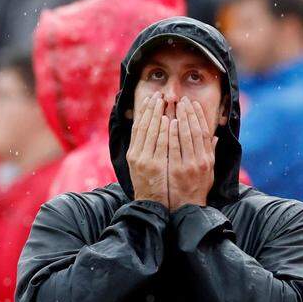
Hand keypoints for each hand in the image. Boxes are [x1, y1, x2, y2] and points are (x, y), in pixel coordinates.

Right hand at [126, 93, 170, 207]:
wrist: (152, 207)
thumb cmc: (152, 187)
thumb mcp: (144, 168)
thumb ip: (148, 150)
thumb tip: (155, 134)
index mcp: (133, 154)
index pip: (138, 127)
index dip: (144, 112)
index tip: (151, 99)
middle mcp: (136, 155)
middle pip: (143, 126)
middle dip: (151, 109)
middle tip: (158, 94)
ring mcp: (145, 161)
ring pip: (151, 132)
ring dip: (158, 115)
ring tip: (164, 102)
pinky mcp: (154, 167)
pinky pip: (161, 145)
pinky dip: (164, 131)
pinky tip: (169, 120)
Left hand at [168, 99, 216, 210]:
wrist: (187, 209)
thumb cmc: (196, 189)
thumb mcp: (209, 172)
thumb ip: (211, 152)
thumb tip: (216, 136)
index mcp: (208, 159)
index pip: (205, 133)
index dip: (199, 117)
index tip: (193, 104)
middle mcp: (201, 161)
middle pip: (195, 131)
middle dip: (189, 114)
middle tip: (182, 100)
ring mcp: (188, 166)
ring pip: (185, 137)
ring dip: (180, 119)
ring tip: (174, 106)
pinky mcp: (176, 170)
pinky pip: (173, 148)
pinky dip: (172, 134)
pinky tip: (169, 122)